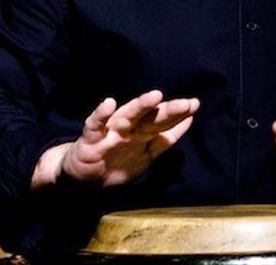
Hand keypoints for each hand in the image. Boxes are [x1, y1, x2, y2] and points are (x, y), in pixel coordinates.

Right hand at [32, 89, 199, 189]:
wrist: (80, 179)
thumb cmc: (115, 161)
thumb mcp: (145, 156)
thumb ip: (164, 140)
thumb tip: (189, 121)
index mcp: (142, 133)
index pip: (163, 123)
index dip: (179, 116)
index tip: (195, 105)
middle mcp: (129, 128)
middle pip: (151, 118)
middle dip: (168, 111)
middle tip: (187, 103)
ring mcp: (110, 132)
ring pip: (127, 116)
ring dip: (140, 106)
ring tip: (155, 96)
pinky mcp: (90, 139)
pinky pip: (95, 125)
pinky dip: (100, 114)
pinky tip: (108, 104)